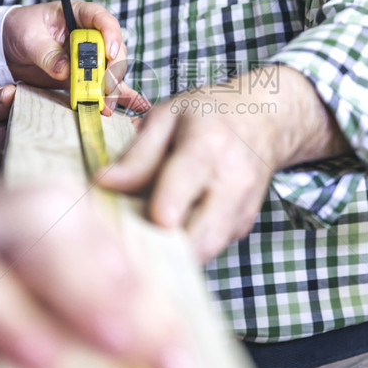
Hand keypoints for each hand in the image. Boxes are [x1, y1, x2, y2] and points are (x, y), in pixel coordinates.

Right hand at [0, 177, 192, 367]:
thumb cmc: (24, 251)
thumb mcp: (73, 251)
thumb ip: (122, 292)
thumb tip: (176, 352)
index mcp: (50, 206)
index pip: (100, 250)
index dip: (137, 299)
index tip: (174, 355)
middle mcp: (0, 225)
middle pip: (42, 256)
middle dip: (85, 300)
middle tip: (122, 343)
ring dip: (12, 326)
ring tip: (45, 365)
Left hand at [2, 0, 148, 113]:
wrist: (8, 47)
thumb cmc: (21, 30)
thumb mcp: (29, 37)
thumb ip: (47, 53)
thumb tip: (65, 70)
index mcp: (78, 15)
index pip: (101, 18)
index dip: (110, 33)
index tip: (110, 52)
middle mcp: (90, 35)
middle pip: (114, 48)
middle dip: (113, 69)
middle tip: (106, 86)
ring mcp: (90, 57)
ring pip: (112, 70)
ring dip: (112, 88)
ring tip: (106, 105)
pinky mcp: (86, 76)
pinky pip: (105, 86)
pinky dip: (115, 97)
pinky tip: (128, 107)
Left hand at [99, 66, 347, 262]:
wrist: (264, 119)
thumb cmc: (209, 114)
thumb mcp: (168, 117)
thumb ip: (137, 154)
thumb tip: (103, 183)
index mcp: (207, 146)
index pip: (184, 187)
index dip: (158, 213)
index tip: (132, 223)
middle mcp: (233, 182)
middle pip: (198, 237)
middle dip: (160, 246)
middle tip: (128, 240)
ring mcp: (243, 209)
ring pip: (204, 252)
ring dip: (172, 252)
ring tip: (144, 236)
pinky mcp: (243, 227)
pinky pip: (210, 248)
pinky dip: (186, 247)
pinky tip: (169, 229)